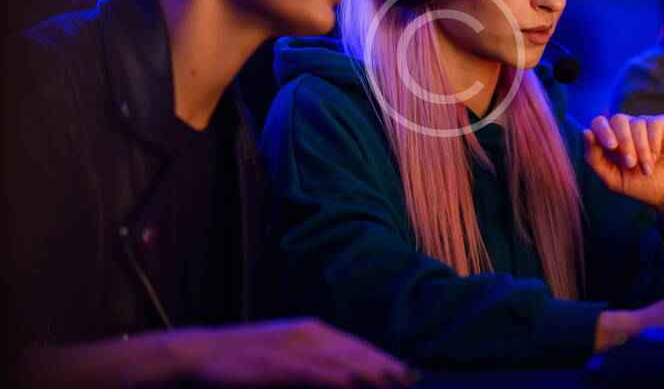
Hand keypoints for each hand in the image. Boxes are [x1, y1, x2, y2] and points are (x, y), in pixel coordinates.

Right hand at [179, 318, 417, 386]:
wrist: (199, 353)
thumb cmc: (240, 360)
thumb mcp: (282, 353)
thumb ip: (311, 359)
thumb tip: (342, 374)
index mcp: (311, 329)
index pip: (358, 345)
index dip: (385, 359)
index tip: (410, 373)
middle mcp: (309, 334)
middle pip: (359, 353)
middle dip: (388, 368)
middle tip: (414, 380)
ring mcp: (295, 348)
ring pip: (345, 363)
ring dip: (374, 375)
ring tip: (397, 384)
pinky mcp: (281, 364)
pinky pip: (318, 375)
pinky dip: (341, 381)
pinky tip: (355, 386)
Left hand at [584, 114, 663, 242]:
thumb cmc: (641, 186)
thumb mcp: (613, 178)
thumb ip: (594, 158)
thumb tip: (585, 132)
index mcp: (612, 139)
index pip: (599, 123)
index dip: (602, 130)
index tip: (611, 146)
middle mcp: (628, 129)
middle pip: (618, 119)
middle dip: (624, 142)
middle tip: (630, 163)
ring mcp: (646, 125)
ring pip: (637, 124)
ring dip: (641, 149)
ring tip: (646, 169)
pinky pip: (654, 123)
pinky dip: (654, 142)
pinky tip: (657, 156)